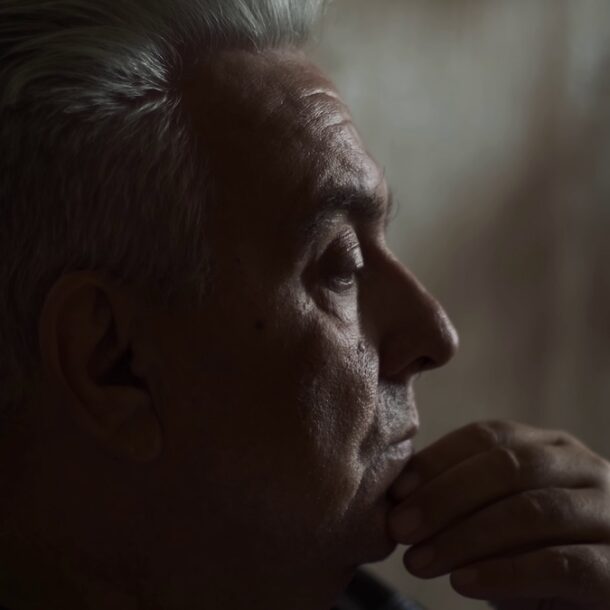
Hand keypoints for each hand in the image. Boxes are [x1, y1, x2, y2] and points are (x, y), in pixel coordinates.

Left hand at [387, 420, 609, 609]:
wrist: (589, 602)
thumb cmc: (533, 553)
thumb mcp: (495, 515)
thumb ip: (459, 495)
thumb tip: (398, 491)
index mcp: (551, 446)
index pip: (489, 437)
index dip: (438, 460)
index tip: (396, 491)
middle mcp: (585, 469)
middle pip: (507, 467)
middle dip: (444, 498)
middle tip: (400, 529)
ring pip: (530, 512)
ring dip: (463, 537)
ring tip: (418, 562)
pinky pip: (559, 564)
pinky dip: (504, 572)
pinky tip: (462, 583)